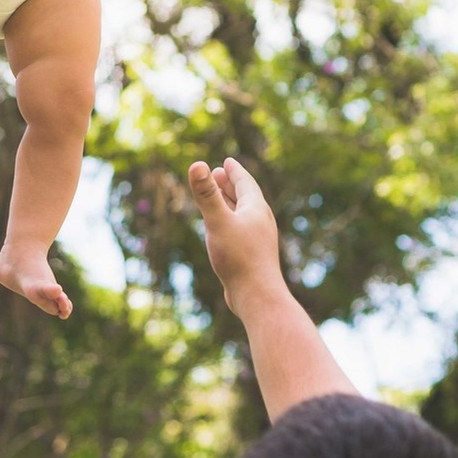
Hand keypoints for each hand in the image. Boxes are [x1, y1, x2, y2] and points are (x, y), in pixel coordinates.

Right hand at [188, 156, 284, 317]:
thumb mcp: (218, 222)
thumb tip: (197, 165)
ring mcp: (257, 239)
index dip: (234, 171)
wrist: (257, 296)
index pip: (245, 182)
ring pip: (243, 214)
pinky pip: (240, 230)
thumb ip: (207, 194)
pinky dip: (230, 221)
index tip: (227, 161)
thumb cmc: (239, 257)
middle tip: (218, 173)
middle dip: (231, 184)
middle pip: (245, 196)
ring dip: (230, 202)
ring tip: (219, 196)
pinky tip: (222, 230)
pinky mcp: (252, 255)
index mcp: (256, 209)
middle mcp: (260, 221)